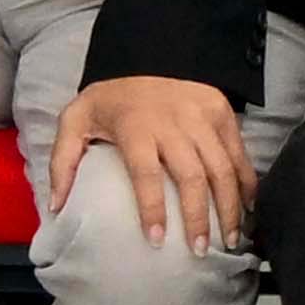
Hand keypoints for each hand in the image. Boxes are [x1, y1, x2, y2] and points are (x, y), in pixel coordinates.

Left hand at [59, 72, 253, 255]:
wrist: (146, 54)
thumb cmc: (109, 99)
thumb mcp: (74, 120)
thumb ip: (63, 161)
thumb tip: (57, 207)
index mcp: (136, 126)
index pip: (146, 173)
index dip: (152, 209)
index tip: (157, 241)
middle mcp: (174, 122)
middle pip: (192, 176)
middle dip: (199, 217)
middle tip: (200, 251)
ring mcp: (203, 116)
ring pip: (222, 168)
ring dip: (229, 206)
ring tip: (230, 239)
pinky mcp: (222, 112)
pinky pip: (239, 153)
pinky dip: (247, 182)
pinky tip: (247, 208)